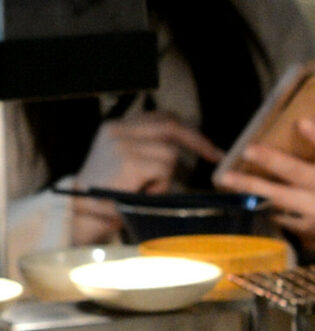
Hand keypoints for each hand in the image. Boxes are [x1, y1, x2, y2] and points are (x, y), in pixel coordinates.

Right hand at [70, 110, 223, 243]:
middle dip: (197, 141)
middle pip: (170, 125)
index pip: (160, 117)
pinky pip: (163, 169)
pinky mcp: (129, 160)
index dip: (187, 130)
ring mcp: (122, 143)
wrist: (83, 212)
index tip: (207, 146)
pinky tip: (143, 192)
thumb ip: (147, 148)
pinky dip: (160, 184)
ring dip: (166, 175)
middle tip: (215, 155)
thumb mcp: (126, 162)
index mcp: (116, 127)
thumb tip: (182, 145)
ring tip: (146, 187)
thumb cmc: (109, 192)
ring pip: (169, 152)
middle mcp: (117, 130)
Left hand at [214, 118, 314, 259]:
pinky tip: (233, 192)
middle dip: (272, 161)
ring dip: (251, 185)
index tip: (302, 122)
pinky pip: (273, 211)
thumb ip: (306, 143)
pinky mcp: (301, 224)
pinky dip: (251, 200)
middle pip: (300, 173)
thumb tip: (265, 122)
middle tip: (248, 150)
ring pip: (280, 196)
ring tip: (226, 177)